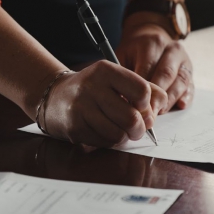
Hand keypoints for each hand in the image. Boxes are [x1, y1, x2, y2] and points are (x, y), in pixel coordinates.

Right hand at [42, 61, 167, 147]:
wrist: (55, 96)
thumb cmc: (94, 89)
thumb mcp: (116, 79)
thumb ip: (144, 88)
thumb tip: (158, 109)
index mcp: (106, 70)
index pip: (142, 91)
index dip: (147, 105)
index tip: (141, 107)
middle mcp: (92, 87)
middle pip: (132, 118)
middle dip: (140, 129)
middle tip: (137, 128)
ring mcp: (81, 108)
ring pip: (119, 134)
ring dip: (124, 137)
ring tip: (120, 130)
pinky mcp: (75, 127)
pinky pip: (104, 142)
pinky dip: (110, 142)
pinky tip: (104, 132)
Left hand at [116, 20, 194, 111]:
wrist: (150, 38)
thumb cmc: (133, 52)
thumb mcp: (122, 55)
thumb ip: (122, 74)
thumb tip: (121, 99)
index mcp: (153, 43)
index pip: (148, 68)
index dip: (141, 89)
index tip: (133, 105)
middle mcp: (172, 49)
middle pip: (166, 75)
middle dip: (156, 97)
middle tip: (147, 114)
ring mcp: (184, 60)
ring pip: (180, 81)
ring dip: (170, 100)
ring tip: (159, 113)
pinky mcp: (190, 71)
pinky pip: (191, 86)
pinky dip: (186, 97)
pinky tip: (180, 105)